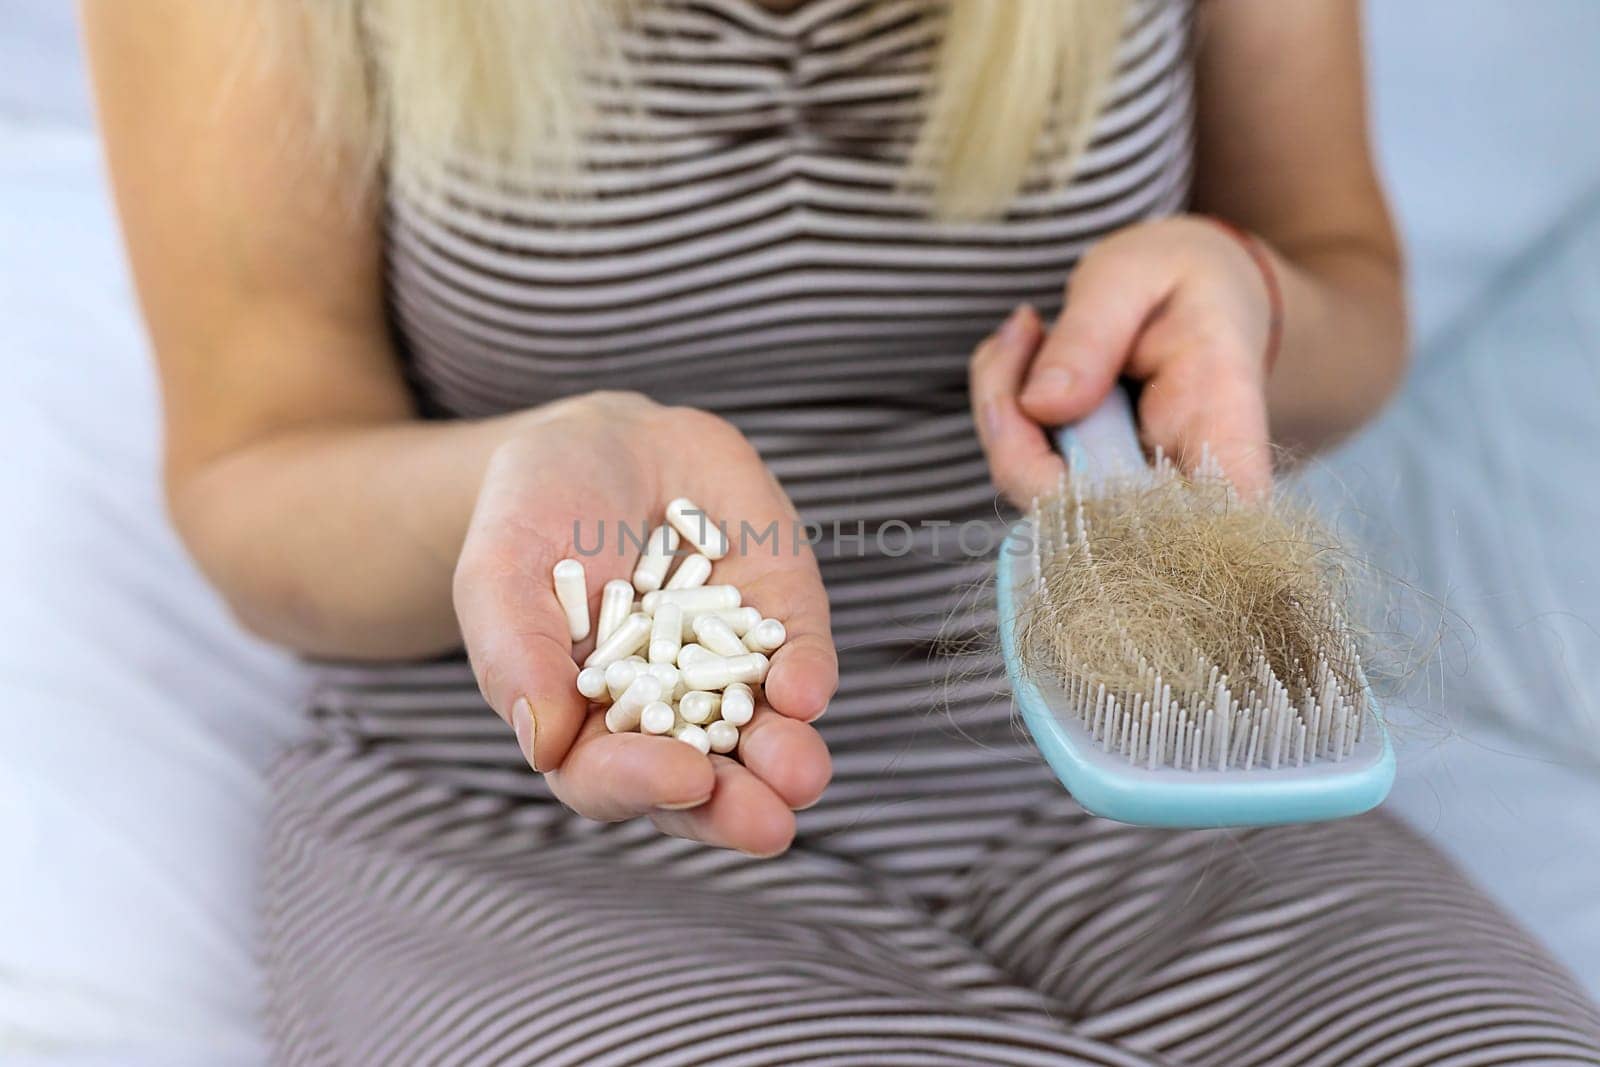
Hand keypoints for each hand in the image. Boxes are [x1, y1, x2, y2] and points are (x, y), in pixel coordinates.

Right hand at [453, 391, 836, 855]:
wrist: (601, 442)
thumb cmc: (531, 518)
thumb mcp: (501, 573)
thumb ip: (517, 657)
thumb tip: (543, 746)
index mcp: (584, 725)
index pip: (610, 778)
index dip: (642, 785)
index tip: (680, 779)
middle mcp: (666, 714)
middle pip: (703, 782)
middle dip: (734, 807)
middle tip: (766, 822)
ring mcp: (731, 669)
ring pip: (764, 734)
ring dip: (787, 758)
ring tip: (801, 772)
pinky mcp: (782, 618)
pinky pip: (801, 658)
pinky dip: (807, 676)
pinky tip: (804, 688)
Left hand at [971, 216, 1275, 505]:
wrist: (1201, 292)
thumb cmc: (1181, 277)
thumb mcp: (1136, 275)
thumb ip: (1092, 333)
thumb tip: (1040, 406)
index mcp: (1224, 428)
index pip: (1201, 521)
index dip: (1124, 521)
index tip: (1050, 417)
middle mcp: (1183, 484)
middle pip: (1086, 517)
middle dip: (1016, 435)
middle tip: (1022, 333)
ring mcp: (1135, 494)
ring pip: (1040, 500)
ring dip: (1004, 414)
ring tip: (1027, 330)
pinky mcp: (1093, 486)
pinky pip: (1025, 474)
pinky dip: (1004, 413)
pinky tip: (1023, 348)